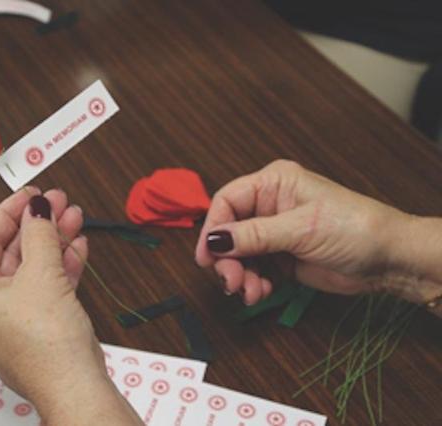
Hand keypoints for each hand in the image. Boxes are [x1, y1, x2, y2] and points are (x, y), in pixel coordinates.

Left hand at [0, 188, 140, 424]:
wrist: (74, 384)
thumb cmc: (45, 343)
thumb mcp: (41, 273)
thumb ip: (39, 232)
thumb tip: (38, 207)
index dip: (10, 212)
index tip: (30, 194)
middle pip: (10, 252)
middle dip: (38, 225)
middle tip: (57, 202)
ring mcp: (6, 317)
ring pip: (30, 267)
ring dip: (54, 242)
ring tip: (73, 217)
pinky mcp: (31, 324)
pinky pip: (42, 286)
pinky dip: (60, 266)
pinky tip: (77, 245)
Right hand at [195, 160, 408, 304]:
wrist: (388, 260)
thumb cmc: (354, 227)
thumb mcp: (301, 228)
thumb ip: (255, 235)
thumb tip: (215, 240)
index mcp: (273, 183)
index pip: (227, 201)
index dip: (213, 229)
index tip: (207, 256)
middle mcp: (269, 205)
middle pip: (228, 232)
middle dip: (227, 260)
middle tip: (231, 282)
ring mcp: (273, 233)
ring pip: (237, 255)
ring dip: (239, 276)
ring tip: (251, 292)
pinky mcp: (280, 257)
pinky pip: (253, 270)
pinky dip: (252, 283)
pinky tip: (262, 292)